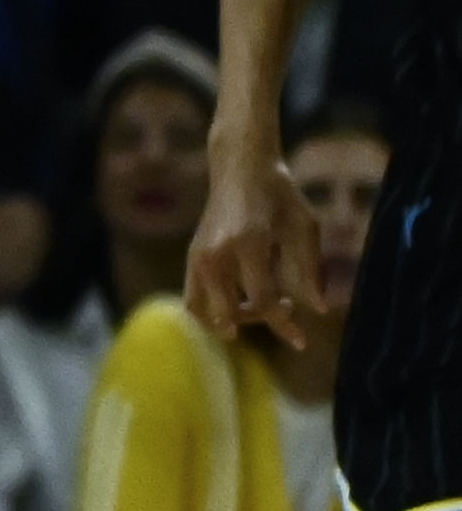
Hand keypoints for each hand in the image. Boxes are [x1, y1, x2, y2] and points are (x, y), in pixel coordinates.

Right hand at [187, 140, 325, 348]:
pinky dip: (212, 312)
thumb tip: (319, 310)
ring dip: (230, 322)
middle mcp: (217, 253)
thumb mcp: (305, 227)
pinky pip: (193, 299)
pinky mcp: (191, 257)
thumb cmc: (280, 195)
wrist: (240, 168)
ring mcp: (198, 256)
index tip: (302, 342)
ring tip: (256, 312)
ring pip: (202, 311)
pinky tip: (237, 304)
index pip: (262, 299)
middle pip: (228, 312)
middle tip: (285, 309)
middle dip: (258, 322)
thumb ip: (310, 270)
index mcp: (249, 244)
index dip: (283, 325)